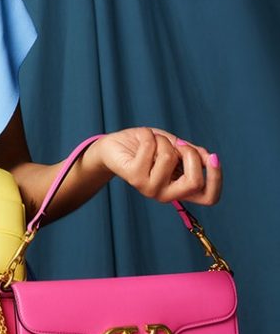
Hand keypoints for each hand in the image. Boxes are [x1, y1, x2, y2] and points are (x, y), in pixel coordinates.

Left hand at [89, 127, 221, 205]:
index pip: (210, 197)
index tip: (213, 157)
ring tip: (154, 140)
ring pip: (170, 158)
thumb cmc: (149, 147)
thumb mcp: (176, 147)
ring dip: (164, 140)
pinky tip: (142, 138)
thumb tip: (209, 157)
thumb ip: (193, 153)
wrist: (116, 145)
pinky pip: (151, 148)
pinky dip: (149, 135)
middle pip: (194, 183)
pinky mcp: (134, 177)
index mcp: (180, 190)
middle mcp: (166, 194)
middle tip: (178, 143)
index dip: (216, 178)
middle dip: (190, 154)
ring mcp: (149, 188)